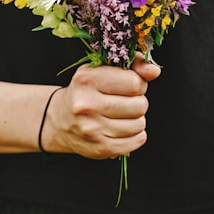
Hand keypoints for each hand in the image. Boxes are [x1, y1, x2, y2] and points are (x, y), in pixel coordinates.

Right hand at [41, 57, 160, 157]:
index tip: (129, 85)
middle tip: (124, 101)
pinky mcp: (101, 149)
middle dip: (137, 102)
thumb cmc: (86, 91)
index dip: (138, 83)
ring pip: (140, 124)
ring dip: (136, 119)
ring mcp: (93, 129)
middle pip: (140, 105)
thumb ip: (132, 65)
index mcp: (87, 80)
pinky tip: (121, 129)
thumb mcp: (102, 69)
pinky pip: (137, 141)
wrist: (60, 120)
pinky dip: (135, 135)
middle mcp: (87, 105)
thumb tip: (154, 71)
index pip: (134, 82)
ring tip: (120, 116)